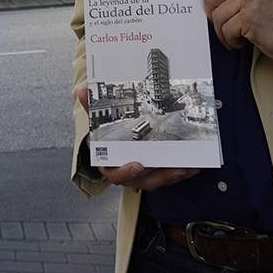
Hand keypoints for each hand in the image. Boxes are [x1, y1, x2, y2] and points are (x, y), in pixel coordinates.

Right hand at [75, 85, 197, 189]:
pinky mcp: (155, 174)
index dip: (126, 172)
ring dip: (173, 175)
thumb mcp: (96, 124)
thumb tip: (80, 91)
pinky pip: (167, 177)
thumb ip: (89, 108)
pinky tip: (192, 167)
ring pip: (158, 180)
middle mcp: (127, 174)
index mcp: (110, 165)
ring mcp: (142, 176)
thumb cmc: (104, 139)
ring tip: (187, 167)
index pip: (115, 174)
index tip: (137, 165)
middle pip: (142, 181)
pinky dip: (180, 173)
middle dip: (159, 176)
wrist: (111, 148)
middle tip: (173, 169)